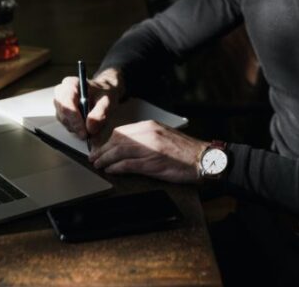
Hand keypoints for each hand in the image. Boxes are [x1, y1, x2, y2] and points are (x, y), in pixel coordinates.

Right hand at [53, 67, 121, 139]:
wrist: (103, 93)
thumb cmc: (104, 93)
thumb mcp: (107, 100)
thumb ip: (100, 113)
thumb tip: (90, 128)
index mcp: (70, 84)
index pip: (66, 102)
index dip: (74, 118)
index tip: (84, 131)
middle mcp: (61, 93)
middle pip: (63, 114)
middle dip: (76, 126)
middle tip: (89, 134)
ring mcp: (59, 104)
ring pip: (64, 122)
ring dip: (77, 128)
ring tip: (92, 126)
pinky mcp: (61, 114)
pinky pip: (67, 125)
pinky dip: (77, 129)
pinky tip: (86, 125)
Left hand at [88, 120, 206, 183]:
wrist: (204, 159)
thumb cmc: (185, 151)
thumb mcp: (163, 138)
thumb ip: (145, 139)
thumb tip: (126, 148)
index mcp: (151, 126)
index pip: (122, 131)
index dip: (108, 141)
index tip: (100, 148)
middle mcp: (149, 134)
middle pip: (117, 140)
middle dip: (103, 150)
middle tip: (94, 158)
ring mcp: (150, 148)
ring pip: (119, 151)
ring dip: (105, 159)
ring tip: (98, 165)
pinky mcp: (153, 162)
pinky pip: (128, 164)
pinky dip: (116, 168)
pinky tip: (111, 171)